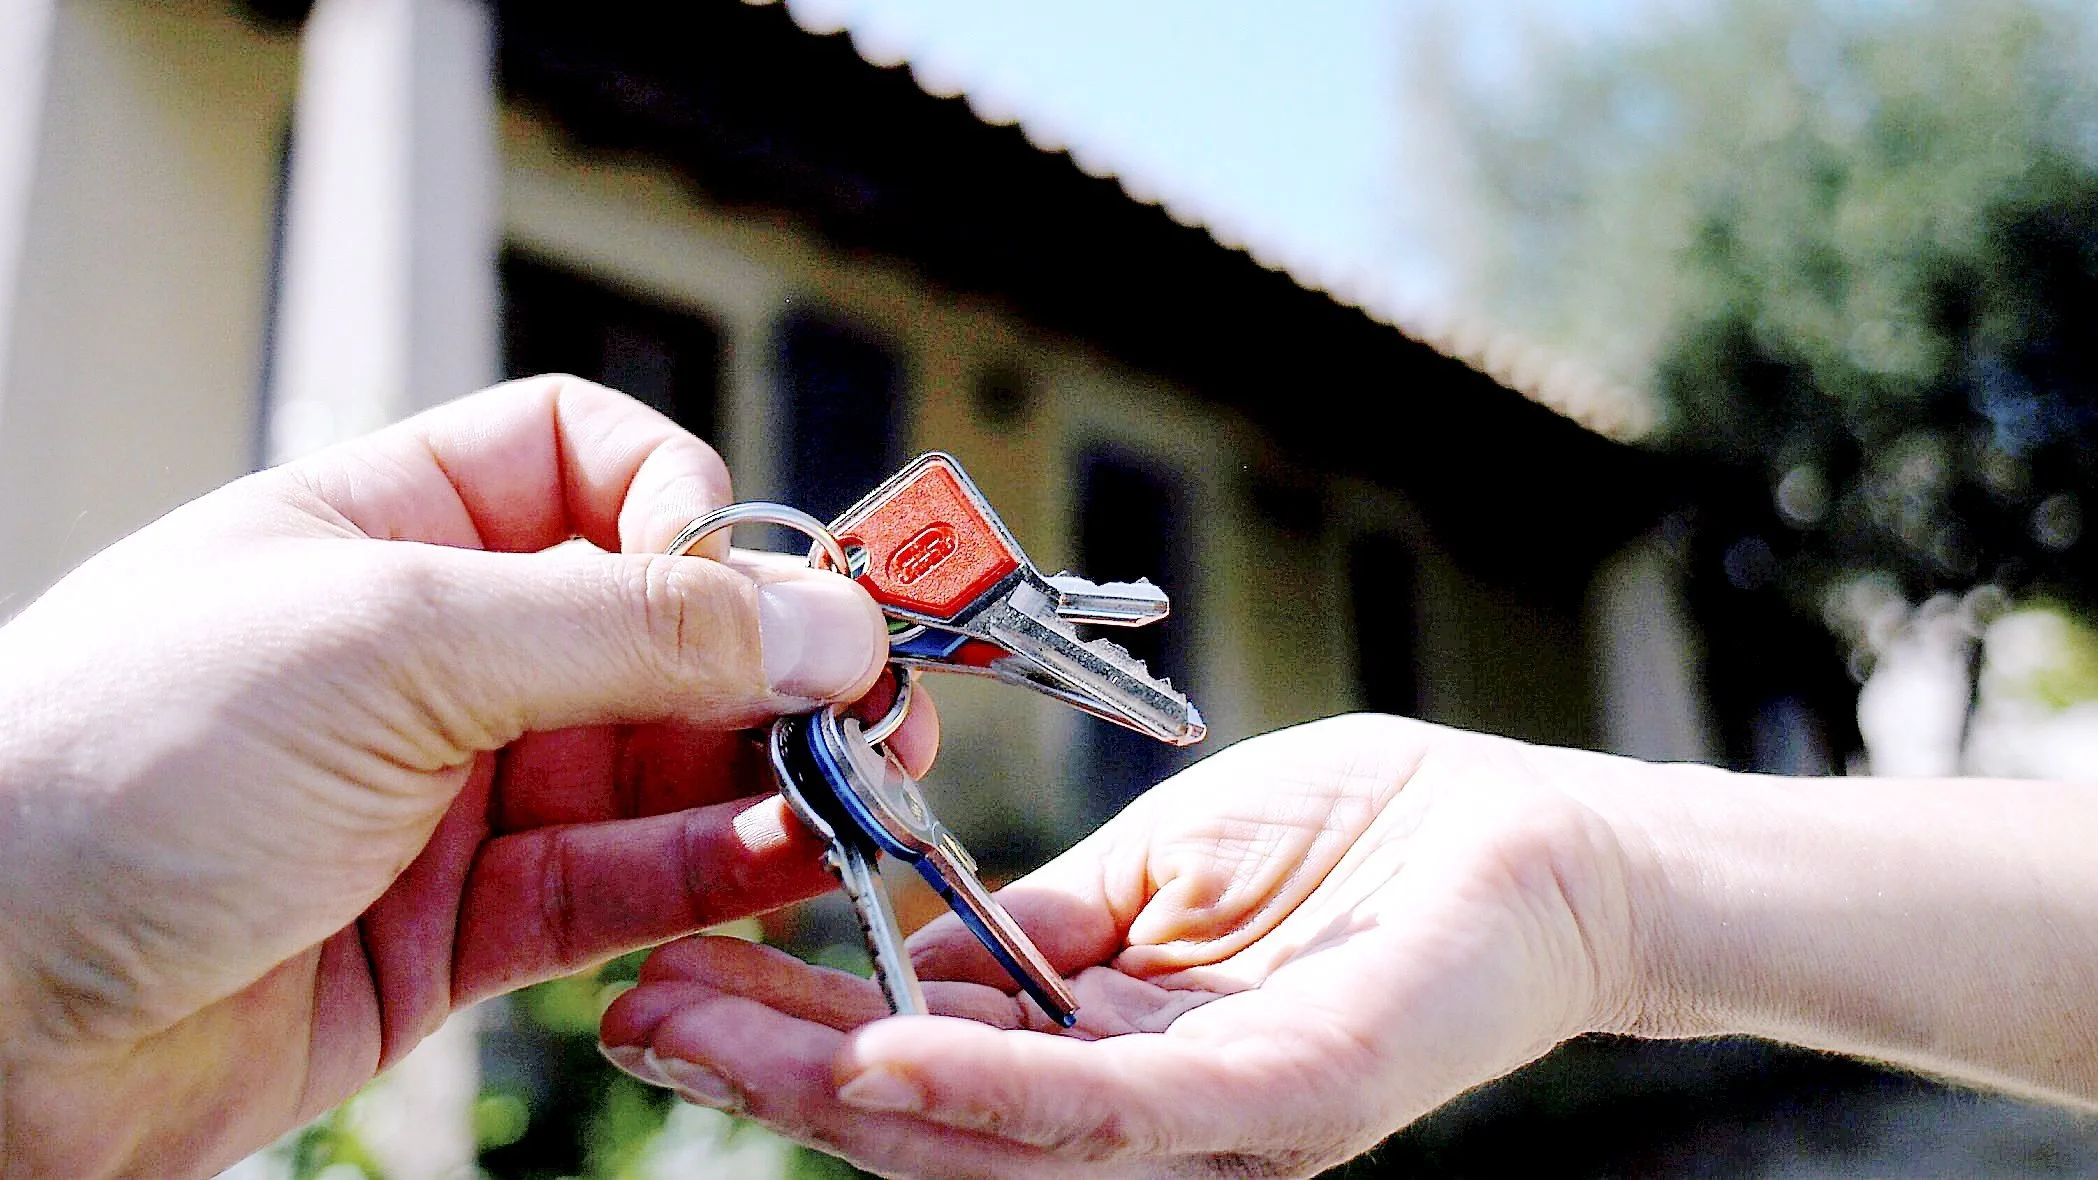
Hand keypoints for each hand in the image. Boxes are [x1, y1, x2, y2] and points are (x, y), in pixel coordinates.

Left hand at [0, 377, 935, 1176]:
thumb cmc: (104, 771)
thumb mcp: (389, 645)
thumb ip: (625, 629)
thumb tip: (822, 617)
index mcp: (386, 528)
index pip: (586, 462)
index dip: (688, 507)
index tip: (749, 581)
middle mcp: (431, 653)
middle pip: (655, 624)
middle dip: (775, 659)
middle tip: (880, 702)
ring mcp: (453, 792)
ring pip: (661, 765)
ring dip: (770, 776)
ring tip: (865, 795)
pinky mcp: (465, 927)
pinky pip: (624, 885)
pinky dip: (712, 876)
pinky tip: (787, 865)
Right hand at [601, 713, 1659, 1177]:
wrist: (1543, 837)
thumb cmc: (1358, 843)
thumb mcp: (1151, 873)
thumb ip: (1029, 926)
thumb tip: (888, 949)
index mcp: (1104, 1048)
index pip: (919, 1059)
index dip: (783, 1032)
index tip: (664, 982)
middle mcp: (1144, 1112)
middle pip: (927, 1115)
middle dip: (766, 1073)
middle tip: (626, 1021)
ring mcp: (1214, 1116)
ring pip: (994, 1128)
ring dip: (835, 1090)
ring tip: (699, 1041)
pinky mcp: (1289, 1095)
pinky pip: (1116, 1109)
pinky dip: (987, 1089)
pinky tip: (876, 1059)